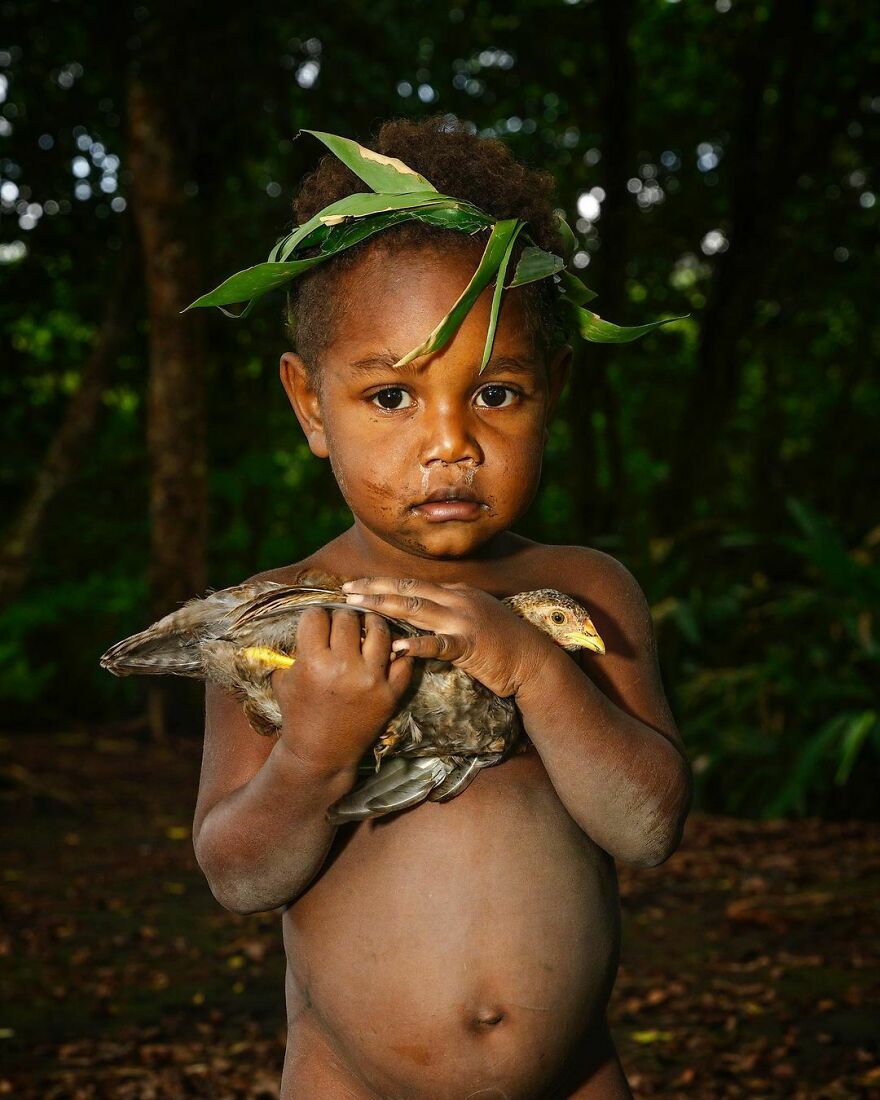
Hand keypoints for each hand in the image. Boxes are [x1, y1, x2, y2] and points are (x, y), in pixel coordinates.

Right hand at [270, 607, 413, 773]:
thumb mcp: (284, 680)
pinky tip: (385, 651)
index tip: (316, 623)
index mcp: (313, 663)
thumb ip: (293, 649)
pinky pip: (403, 658)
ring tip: (366, 628)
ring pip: (380, 629)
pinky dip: (396, 651)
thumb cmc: (299, 715)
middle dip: (341, 617)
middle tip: (341, 626)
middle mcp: (344, 668)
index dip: (315, 616)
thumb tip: (309, 620)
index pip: (317, 616)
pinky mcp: (391, 693)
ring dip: (371, 624)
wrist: (321, 754)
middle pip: (348, 618)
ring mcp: (371, 680)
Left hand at [342, 577, 553, 698]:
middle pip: (408, 588)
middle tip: (346, 589)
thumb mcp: (473, 617)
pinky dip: (417, 645)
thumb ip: (447, 612)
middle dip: (375, 588)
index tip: (355, 585)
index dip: (382, 583)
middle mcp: (457, 600)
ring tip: (360, 606)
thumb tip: (418, 612)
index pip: (412, 583)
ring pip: (417, 608)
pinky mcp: (470, 645)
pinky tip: (397, 648)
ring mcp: (463, 621)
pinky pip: (439, 644)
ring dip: (385, 605)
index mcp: (456, 592)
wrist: (533, 659)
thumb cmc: (502, 642)